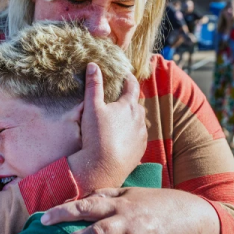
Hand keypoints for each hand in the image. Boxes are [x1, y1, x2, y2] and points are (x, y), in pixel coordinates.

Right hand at [67, 63, 146, 195]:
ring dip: (131, 118)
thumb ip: (94, 85)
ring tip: (119, 120)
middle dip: (129, 100)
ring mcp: (141, 135)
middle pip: (136, 104)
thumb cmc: (96, 136)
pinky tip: (121, 138)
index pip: (132, 85)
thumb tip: (93, 65)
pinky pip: (138, 137)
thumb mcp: (92, 107)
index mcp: (128, 105)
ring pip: (138, 121)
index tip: (125, 75)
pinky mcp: (140, 150)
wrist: (102, 167)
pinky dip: (131, 134)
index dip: (129, 78)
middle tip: (119, 99)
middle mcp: (139, 119)